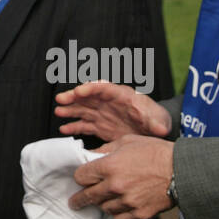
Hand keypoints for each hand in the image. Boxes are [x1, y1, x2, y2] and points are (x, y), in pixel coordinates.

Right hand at [54, 80, 170, 141]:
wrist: (153, 130)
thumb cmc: (155, 119)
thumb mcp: (158, 120)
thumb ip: (156, 123)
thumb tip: (159, 128)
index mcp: (121, 95)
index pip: (103, 88)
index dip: (90, 89)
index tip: (79, 91)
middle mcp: (108, 102)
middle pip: (88, 96)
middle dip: (74, 97)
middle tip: (61, 99)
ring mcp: (102, 114)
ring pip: (83, 109)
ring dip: (70, 110)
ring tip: (59, 112)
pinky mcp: (100, 126)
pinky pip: (84, 125)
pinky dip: (74, 127)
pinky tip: (64, 129)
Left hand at [69, 134, 174, 218]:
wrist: (182, 170)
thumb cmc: (157, 152)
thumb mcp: (127, 141)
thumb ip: (106, 149)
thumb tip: (91, 156)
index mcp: (110, 166)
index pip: (81, 176)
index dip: (80, 177)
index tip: (82, 179)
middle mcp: (115, 186)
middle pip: (88, 196)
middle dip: (79, 199)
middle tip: (75, 202)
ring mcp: (127, 202)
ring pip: (103, 208)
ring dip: (102, 204)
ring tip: (105, 200)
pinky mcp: (139, 214)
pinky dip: (117, 215)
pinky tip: (119, 208)